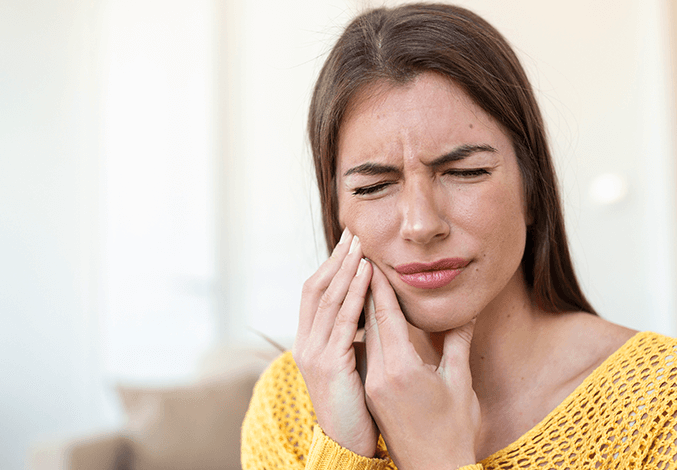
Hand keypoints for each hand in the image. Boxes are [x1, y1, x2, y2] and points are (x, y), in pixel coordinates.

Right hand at [294, 228, 377, 456]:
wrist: (348, 444)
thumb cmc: (358, 408)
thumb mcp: (353, 365)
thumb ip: (356, 338)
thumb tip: (371, 313)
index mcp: (309, 342)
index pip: (315, 293)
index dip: (331, 266)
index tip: (349, 244)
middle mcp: (305, 344)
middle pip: (316, 288)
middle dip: (336, 259)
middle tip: (354, 233)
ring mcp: (314, 353)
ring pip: (328, 299)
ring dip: (346, 269)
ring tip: (361, 245)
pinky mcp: (330, 364)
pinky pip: (344, 320)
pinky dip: (355, 293)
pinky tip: (368, 274)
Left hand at [363, 262, 480, 469]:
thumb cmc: (454, 430)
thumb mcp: (459, 382)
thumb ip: (458, 343)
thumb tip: (466, 312)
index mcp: (401, 370)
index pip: (385, 317)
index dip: (379, 286)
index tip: (373, 259)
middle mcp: (380, 376)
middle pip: (369, 323)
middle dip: (366, 289)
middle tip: (362, 258)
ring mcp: (373, 386)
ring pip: (366, 338)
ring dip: (364, 308)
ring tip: (362, 279)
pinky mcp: (373, 394)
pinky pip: (368, 353)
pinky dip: (368, 331)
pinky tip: (369, 318)